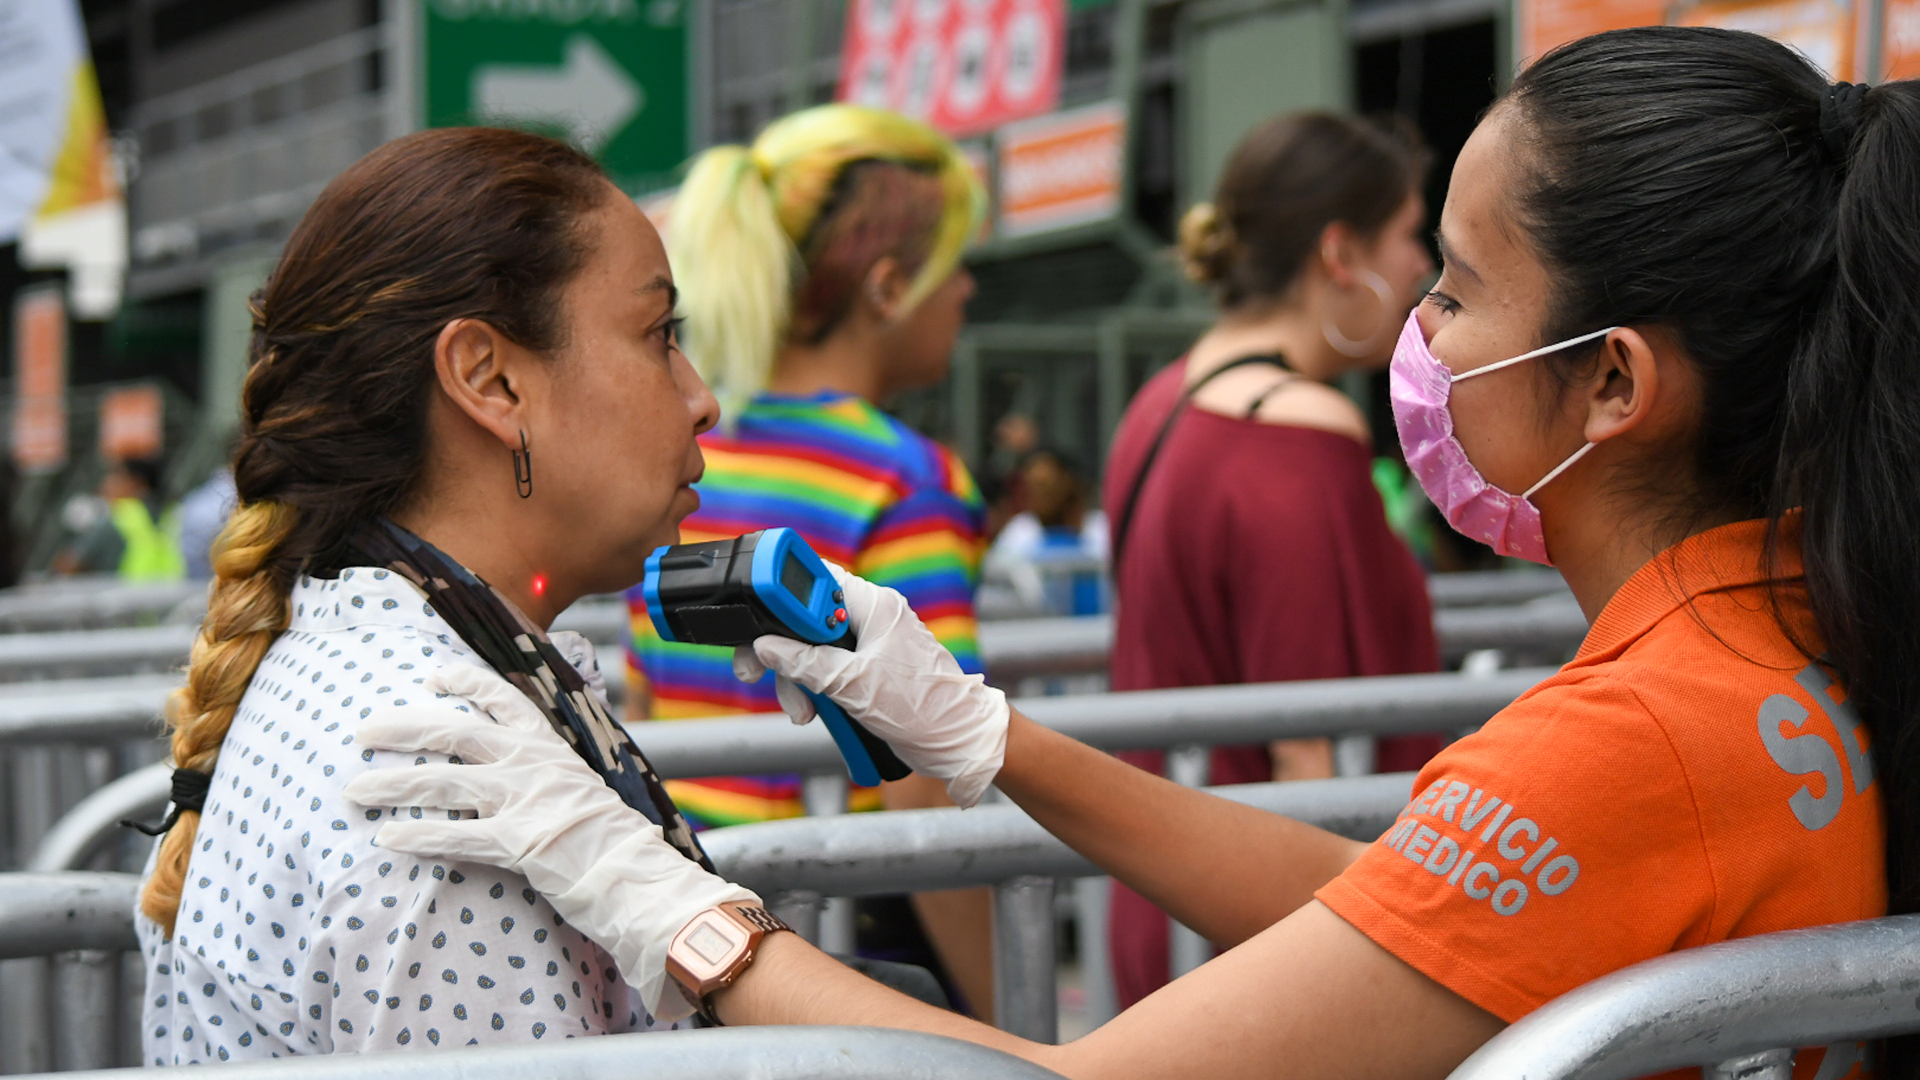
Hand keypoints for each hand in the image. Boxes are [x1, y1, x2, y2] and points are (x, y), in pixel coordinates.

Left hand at [339, 663, 756, 1021]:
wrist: (639, 878)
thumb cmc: (610, 843)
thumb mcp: (578, 790)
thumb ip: (543, 775)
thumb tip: (508, 775)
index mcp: (550, 747)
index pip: (504, 698)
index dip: (465, 682)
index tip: (433, 675)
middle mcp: (533, 764)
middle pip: (455, 732)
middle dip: (403, 728)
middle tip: (364, 731)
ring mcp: (524, 800)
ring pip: (442, 780)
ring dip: (391, 784)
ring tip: (354, 790)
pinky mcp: (517, 841)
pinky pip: (454, 834)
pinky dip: (417, 834)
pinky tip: (388, 838)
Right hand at [733, 564, 1009, 806]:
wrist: (959, 741)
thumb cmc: (923, 707)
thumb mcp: (852, 684)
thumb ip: (805, 662)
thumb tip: (766, 646)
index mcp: (873, 605)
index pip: (815, 578)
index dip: (781, 596)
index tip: (756, 619)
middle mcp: (871, 618)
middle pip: (806, 620)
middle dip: (783, 651)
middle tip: (756, 674)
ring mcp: (870, 646)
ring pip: (813, 651)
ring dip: (798, 681)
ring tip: (802, 713)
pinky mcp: (869, 671)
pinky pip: (829, 671)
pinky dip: (816, 691)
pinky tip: (814, 713)